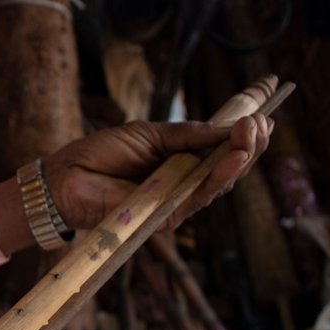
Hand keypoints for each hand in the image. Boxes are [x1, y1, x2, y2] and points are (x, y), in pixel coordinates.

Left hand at [0, 114, 271, 254]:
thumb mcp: (149, 134)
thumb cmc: (101, 154)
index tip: (263, 112)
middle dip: (248, 146)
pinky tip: (231, 158)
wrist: (66, 178)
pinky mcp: (166, 218)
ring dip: (239, 160)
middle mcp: (182, 183)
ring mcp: (176, 202)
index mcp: (179, 159)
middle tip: (263, 123)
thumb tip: (227, 126)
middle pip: (226, 168)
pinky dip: (217, 178)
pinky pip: (197, 199)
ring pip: (217, 185)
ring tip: (253, 137)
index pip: (220, 148)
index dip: (243, 134)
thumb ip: (187, 134)